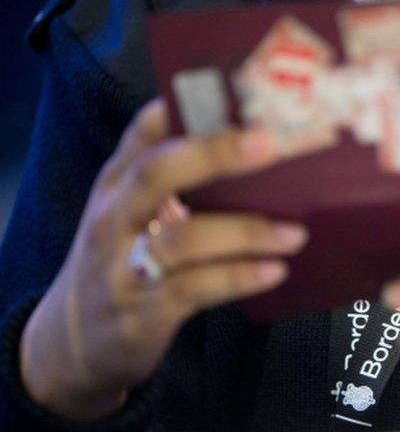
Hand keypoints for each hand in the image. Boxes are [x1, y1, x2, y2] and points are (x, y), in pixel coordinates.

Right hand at [20, 99, 309, 420]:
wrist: (72, 341)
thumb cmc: (123, 259)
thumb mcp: (132, 211)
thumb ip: (177, 178)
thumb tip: (256, 142)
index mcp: (118, 182)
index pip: (144, 131)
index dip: (186, 106)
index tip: (236, 90)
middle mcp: (115, 217)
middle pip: (158, 172)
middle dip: (215, 153)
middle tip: (271, 143)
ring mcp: (125, 266)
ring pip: (184, 238)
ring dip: (247, 231)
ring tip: (296, 232)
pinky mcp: (143, 312)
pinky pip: (195, 289)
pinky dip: (239, 277)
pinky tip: (275, 270)